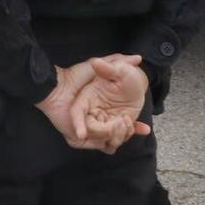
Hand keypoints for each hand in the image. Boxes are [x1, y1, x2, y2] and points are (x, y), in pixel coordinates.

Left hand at [36, 56, 151, 153]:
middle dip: (129, 132)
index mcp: (102, 111)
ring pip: (110, 142)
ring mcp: (88, 131)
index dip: (134, 126)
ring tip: (125, 122)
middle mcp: (96, 123)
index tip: (146, 128)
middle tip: (131, 121)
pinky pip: (99, 145)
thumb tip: (138, 58)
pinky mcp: (79, 139)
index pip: (122, 124)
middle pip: (118, 135)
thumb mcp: (102, 66)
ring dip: (121, 136)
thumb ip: (118, 61)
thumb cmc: (77, 76)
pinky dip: (109, 141)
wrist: (58, 86)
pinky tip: (114, 129)